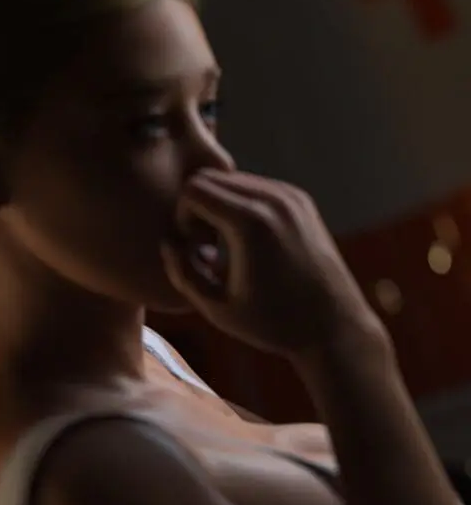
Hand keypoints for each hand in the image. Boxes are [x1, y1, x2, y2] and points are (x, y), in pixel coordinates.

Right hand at [162, 169, 383, 361]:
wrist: (335, 327)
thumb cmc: (272, 324)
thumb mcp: (215, 308)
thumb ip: (182, 271)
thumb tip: (170, 241)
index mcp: (250, 222)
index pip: (193, 190)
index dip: (182, 218)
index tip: (195, 249)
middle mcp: (273, 200)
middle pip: (210, 177)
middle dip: (197, 207)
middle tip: (206, 246)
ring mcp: (291, 197)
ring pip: (232, 179)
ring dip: (218, 204)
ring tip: (225, 244)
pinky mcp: (301, 201)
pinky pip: (254, 186)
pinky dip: (240, 204)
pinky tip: (246, 240)